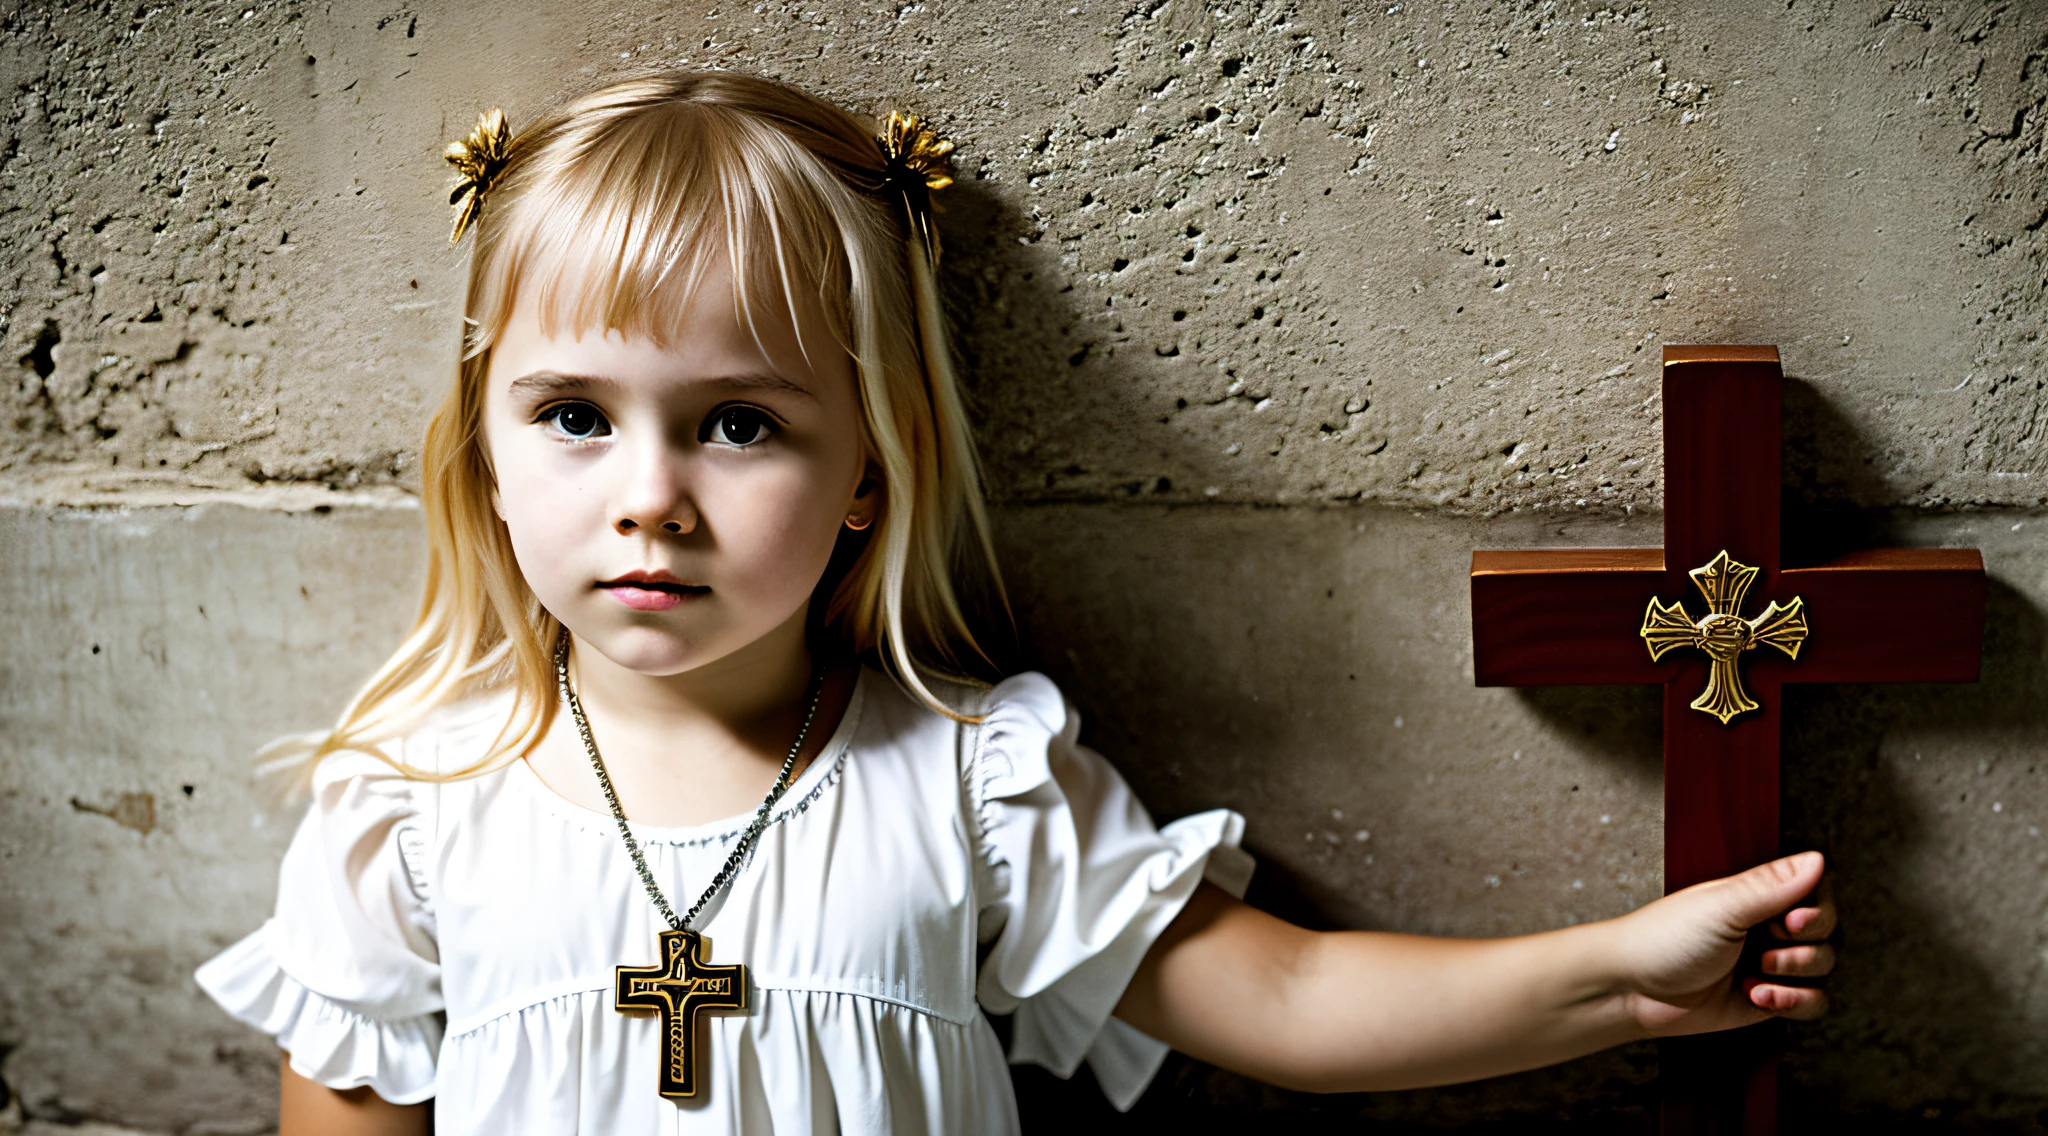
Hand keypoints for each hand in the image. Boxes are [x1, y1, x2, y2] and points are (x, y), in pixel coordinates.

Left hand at [1610, 851, 1836, 1037]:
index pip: (1817, 893)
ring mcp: (1770, 963)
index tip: (1790, 922)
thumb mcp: (1720, 908)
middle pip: (1827, 933)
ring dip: (1795, 975)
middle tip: (1766, 950)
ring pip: (1823, 968)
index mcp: (1756, 896)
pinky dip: (1795, 1002)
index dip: (1816, 910)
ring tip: (1755, 976)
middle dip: (1805, 947)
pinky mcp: (1768, 998)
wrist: (1633, 990)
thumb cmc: (1664, 938)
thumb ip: (1770, 887)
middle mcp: (1767, 926)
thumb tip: (1817, 858)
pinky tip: (1758, 997)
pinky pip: (1813, 1002)